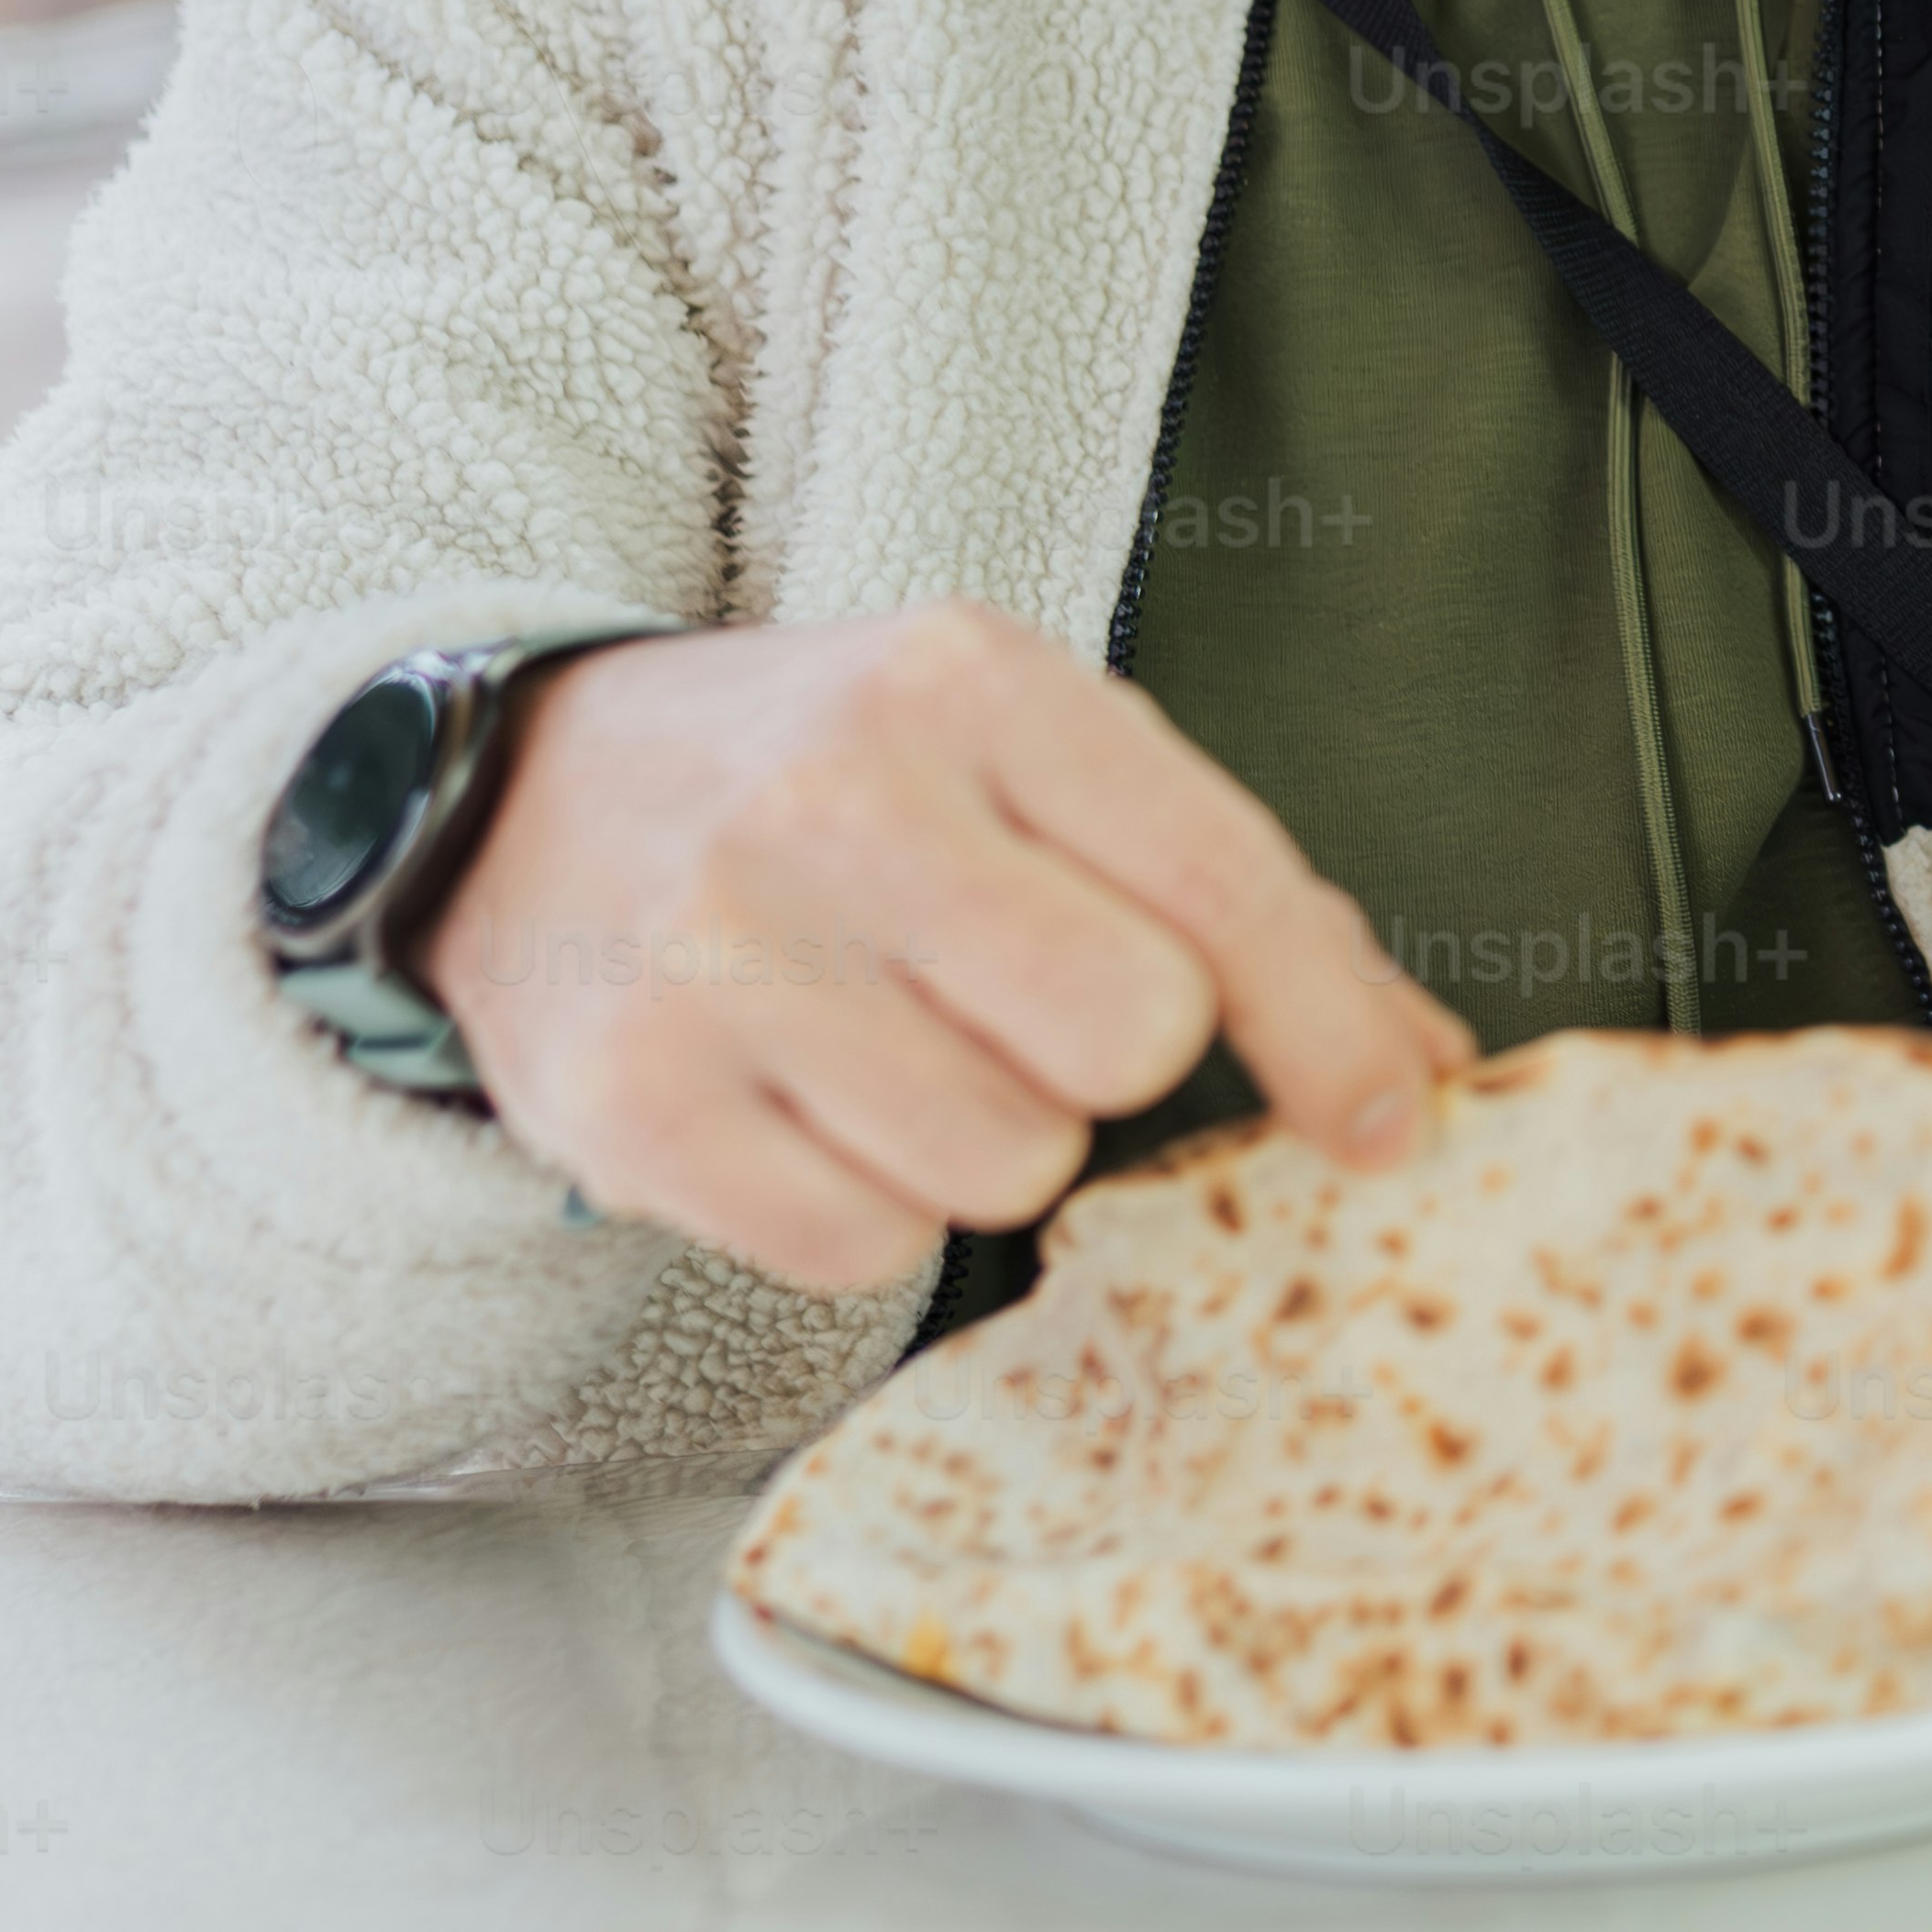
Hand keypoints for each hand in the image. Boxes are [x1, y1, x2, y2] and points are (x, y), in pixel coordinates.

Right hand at [419, 606, 1471, 1291]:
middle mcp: (838, 801)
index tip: (1389, 1121)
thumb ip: (1220, 887)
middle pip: (1126, 1037)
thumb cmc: (829, 780)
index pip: (1219, 877)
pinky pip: (860, 1249)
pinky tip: (800, 1106)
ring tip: (888, 1046)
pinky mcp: (627, 1105)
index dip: (1330, 1025)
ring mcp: (717, 955)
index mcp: (969, 682)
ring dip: (984, 1141)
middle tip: (1019, 1013)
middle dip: (1108, 1062)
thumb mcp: (1017, 751)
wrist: (511, 798)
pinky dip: (863, 1207)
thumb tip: (1420, 1066)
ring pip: (1002, 1163)